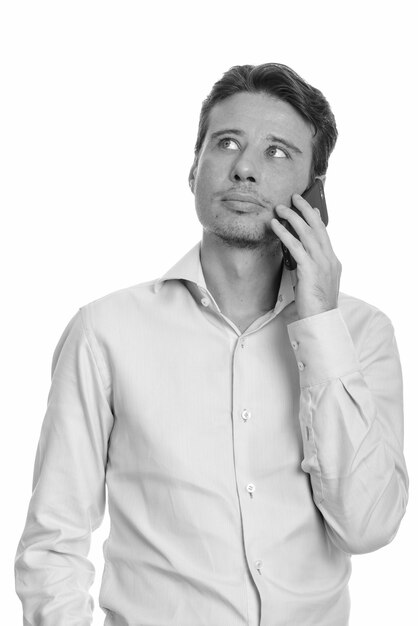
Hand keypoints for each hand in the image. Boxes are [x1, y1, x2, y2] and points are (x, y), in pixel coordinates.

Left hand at [271, 193, 341, 319]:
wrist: (321, 320)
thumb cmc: (315, 305)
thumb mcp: (313, 281)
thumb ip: (308, 267)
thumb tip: (296, 257)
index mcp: (332, 262)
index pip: (324, 235)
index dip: (316, 219)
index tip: (310, 208)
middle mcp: (329, 259)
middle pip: (317, 227)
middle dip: (305, 210)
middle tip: (295, 197)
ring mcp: (321, 263)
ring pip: (307, 232)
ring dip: (292, 217)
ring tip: (280, 208)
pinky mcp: (310, 269)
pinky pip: (295, 246)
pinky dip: (285, 233)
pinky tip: (276, 225)